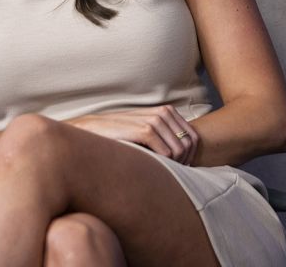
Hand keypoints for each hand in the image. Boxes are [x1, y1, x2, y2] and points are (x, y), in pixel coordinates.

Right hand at [66, 105, 199, 164]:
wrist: (91, 131)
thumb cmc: (119, 137)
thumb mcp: (145, 133)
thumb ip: (164, 138)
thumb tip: (187, 159)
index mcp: (166, 112)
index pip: (194, 138)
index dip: (190, 156)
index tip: (178, 169)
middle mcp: (163, 113)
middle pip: (190, 144)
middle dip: (184, 162)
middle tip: (169, 174)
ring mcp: (155, 120)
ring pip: (181, 150)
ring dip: (174, 165)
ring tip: (159, 172)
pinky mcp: (145, 130)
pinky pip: (168, 154)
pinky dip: (164, 165)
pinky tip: (151, 168)